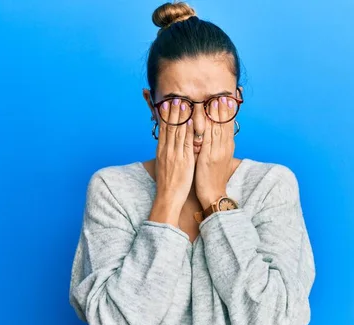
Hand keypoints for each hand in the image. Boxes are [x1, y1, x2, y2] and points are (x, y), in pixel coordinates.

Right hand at [149, 98, 195, 225]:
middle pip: (169, 127)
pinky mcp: (183, 160)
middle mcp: (167, 150)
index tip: (167, 103)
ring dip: (180, 116)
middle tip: (175, 97)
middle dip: (172, 111)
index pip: (163, 129)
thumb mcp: (165, 164)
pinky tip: (191, 120)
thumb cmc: (168, 183)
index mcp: (162, 150)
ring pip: (177, 131)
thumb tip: (169, 145)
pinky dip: (188, 130)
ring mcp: (174, 154)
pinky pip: (186, 142)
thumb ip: (168, 153)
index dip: (165, 116)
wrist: (168, 197)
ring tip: (183, 102)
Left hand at [195, 96, 235, 208]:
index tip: (228, 98)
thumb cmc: (212, 176)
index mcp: (227, 147)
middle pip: (224, 124)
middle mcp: (224, 147)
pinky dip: (204, 126)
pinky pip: (206, 139)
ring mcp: (217, 152)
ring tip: (214, 99)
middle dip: (223, 108)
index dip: (228, 111)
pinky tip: (200, 117)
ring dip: (215, 114)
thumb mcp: (217, 157)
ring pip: (217, 129)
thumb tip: (213, 132)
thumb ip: (216, 144)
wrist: (212, 193)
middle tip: (223, 94)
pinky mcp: (208, 157)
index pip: (229, 125)